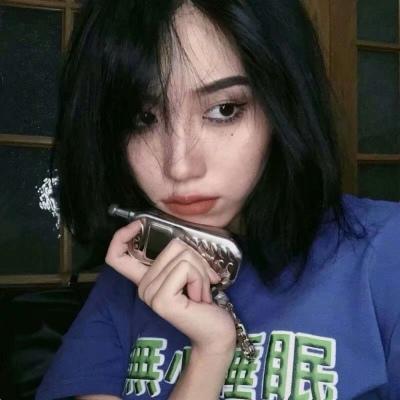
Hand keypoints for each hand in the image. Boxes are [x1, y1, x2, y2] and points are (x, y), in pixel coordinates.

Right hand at [105, 220, 236, 352]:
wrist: (216, 332)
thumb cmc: (205, 300)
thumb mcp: (190, 272)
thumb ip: (179, 257)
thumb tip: (180, 239)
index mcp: (147, 279)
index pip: (116, 256)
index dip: (121, 235)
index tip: (139, 224)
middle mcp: (143, 287)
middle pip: (172, 245)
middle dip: (197, 259)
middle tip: (201, 282)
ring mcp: (149, 294)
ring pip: (182, 255)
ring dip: (201, 272)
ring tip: (200, 292)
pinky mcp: (161, 299)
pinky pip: (185, 268)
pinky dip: (200, 279)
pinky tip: (200, 299)